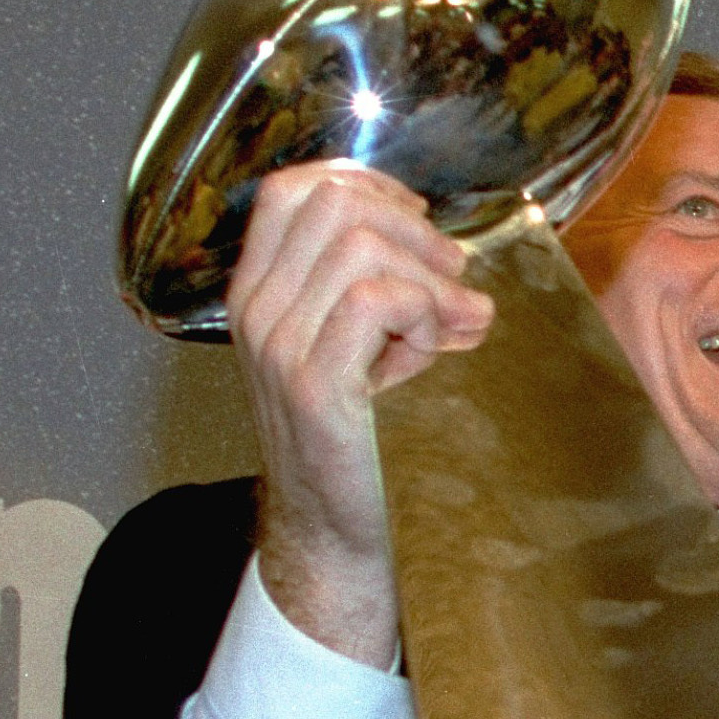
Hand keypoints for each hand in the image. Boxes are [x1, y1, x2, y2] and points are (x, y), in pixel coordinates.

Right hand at [228, 164, 493, 663]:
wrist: (339, 533)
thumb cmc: (364, 441)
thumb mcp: (367, 350)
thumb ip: (394, 295)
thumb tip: (460, 263)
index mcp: (262, 291)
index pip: (294, 189)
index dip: (367, 186)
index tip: (420, 219)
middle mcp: (258, 309)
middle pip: (335, 204)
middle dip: (413, 230)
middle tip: (453, 281)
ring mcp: (279, 345)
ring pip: (360, 247)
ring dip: (425, 278)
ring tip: (450, 327)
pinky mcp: (314, 383)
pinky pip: (373, 300)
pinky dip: (421, 312)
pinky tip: (429, 351)